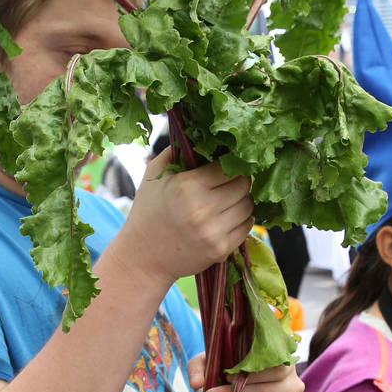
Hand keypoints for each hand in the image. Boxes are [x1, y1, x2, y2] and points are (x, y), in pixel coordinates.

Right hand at [120, 147, 253, 286]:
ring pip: (249, 206)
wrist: (143, 257)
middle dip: (237, 181)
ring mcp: (214, 232)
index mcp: (187, 186)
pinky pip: (247, 228)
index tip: (223, 167)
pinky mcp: (221, 250)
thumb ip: (178, 152)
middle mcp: (203, 210)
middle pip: (243, 185)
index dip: (227, 165)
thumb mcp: (156, 175)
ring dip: (241, 201)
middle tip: (227, 184)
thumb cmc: (148, 212)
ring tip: (227, 201)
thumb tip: (202, 134)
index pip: (228, 167)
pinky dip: (241, 220)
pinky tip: (227, 218)